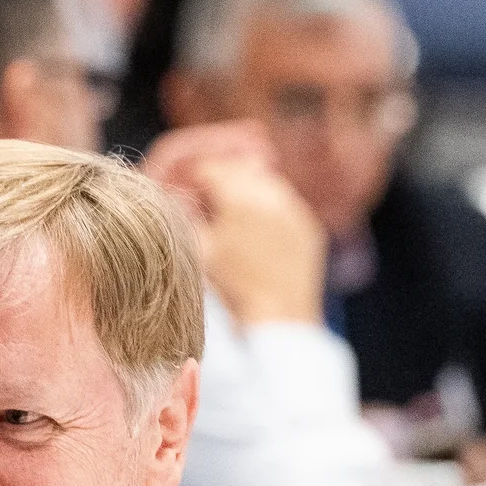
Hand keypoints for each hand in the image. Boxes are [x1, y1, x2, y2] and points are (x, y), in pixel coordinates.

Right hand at [143, 122, 327, 324]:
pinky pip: (285, 204)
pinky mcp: (308, 227)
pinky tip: (258, 229)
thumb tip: (177, 196)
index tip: (188, 186)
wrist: (279, 317)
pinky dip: (269, 208)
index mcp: (239, 199)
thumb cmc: (232, 288)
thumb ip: (187, 217)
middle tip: (209, 194)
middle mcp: (270, 197)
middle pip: (241, 168)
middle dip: (223, 177)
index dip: (196, 176)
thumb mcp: (200, 251)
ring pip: (266, 181)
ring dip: (248, 188)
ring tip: (234, 211)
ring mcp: (293, 211)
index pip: (212, 169)